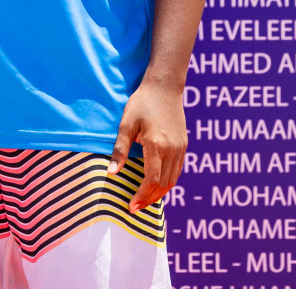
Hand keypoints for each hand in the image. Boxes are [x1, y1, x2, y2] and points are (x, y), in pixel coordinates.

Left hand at [107, 81, 185, 212]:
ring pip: (173, 180)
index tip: (131, 205)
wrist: (164, 87)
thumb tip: (111, 173)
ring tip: (145, 201)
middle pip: (163, 184)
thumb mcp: (126, 124)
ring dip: (160, 193)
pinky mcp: (184, 145)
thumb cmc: (141, 103)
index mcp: (156, 144)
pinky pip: (177, 171)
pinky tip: (157, 186)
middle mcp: (172, 149)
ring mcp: (180, 148)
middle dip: (149, 199)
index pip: (151, 180)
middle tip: (135, 208)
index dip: (142, 195)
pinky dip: (168, 182)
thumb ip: (120, 150)